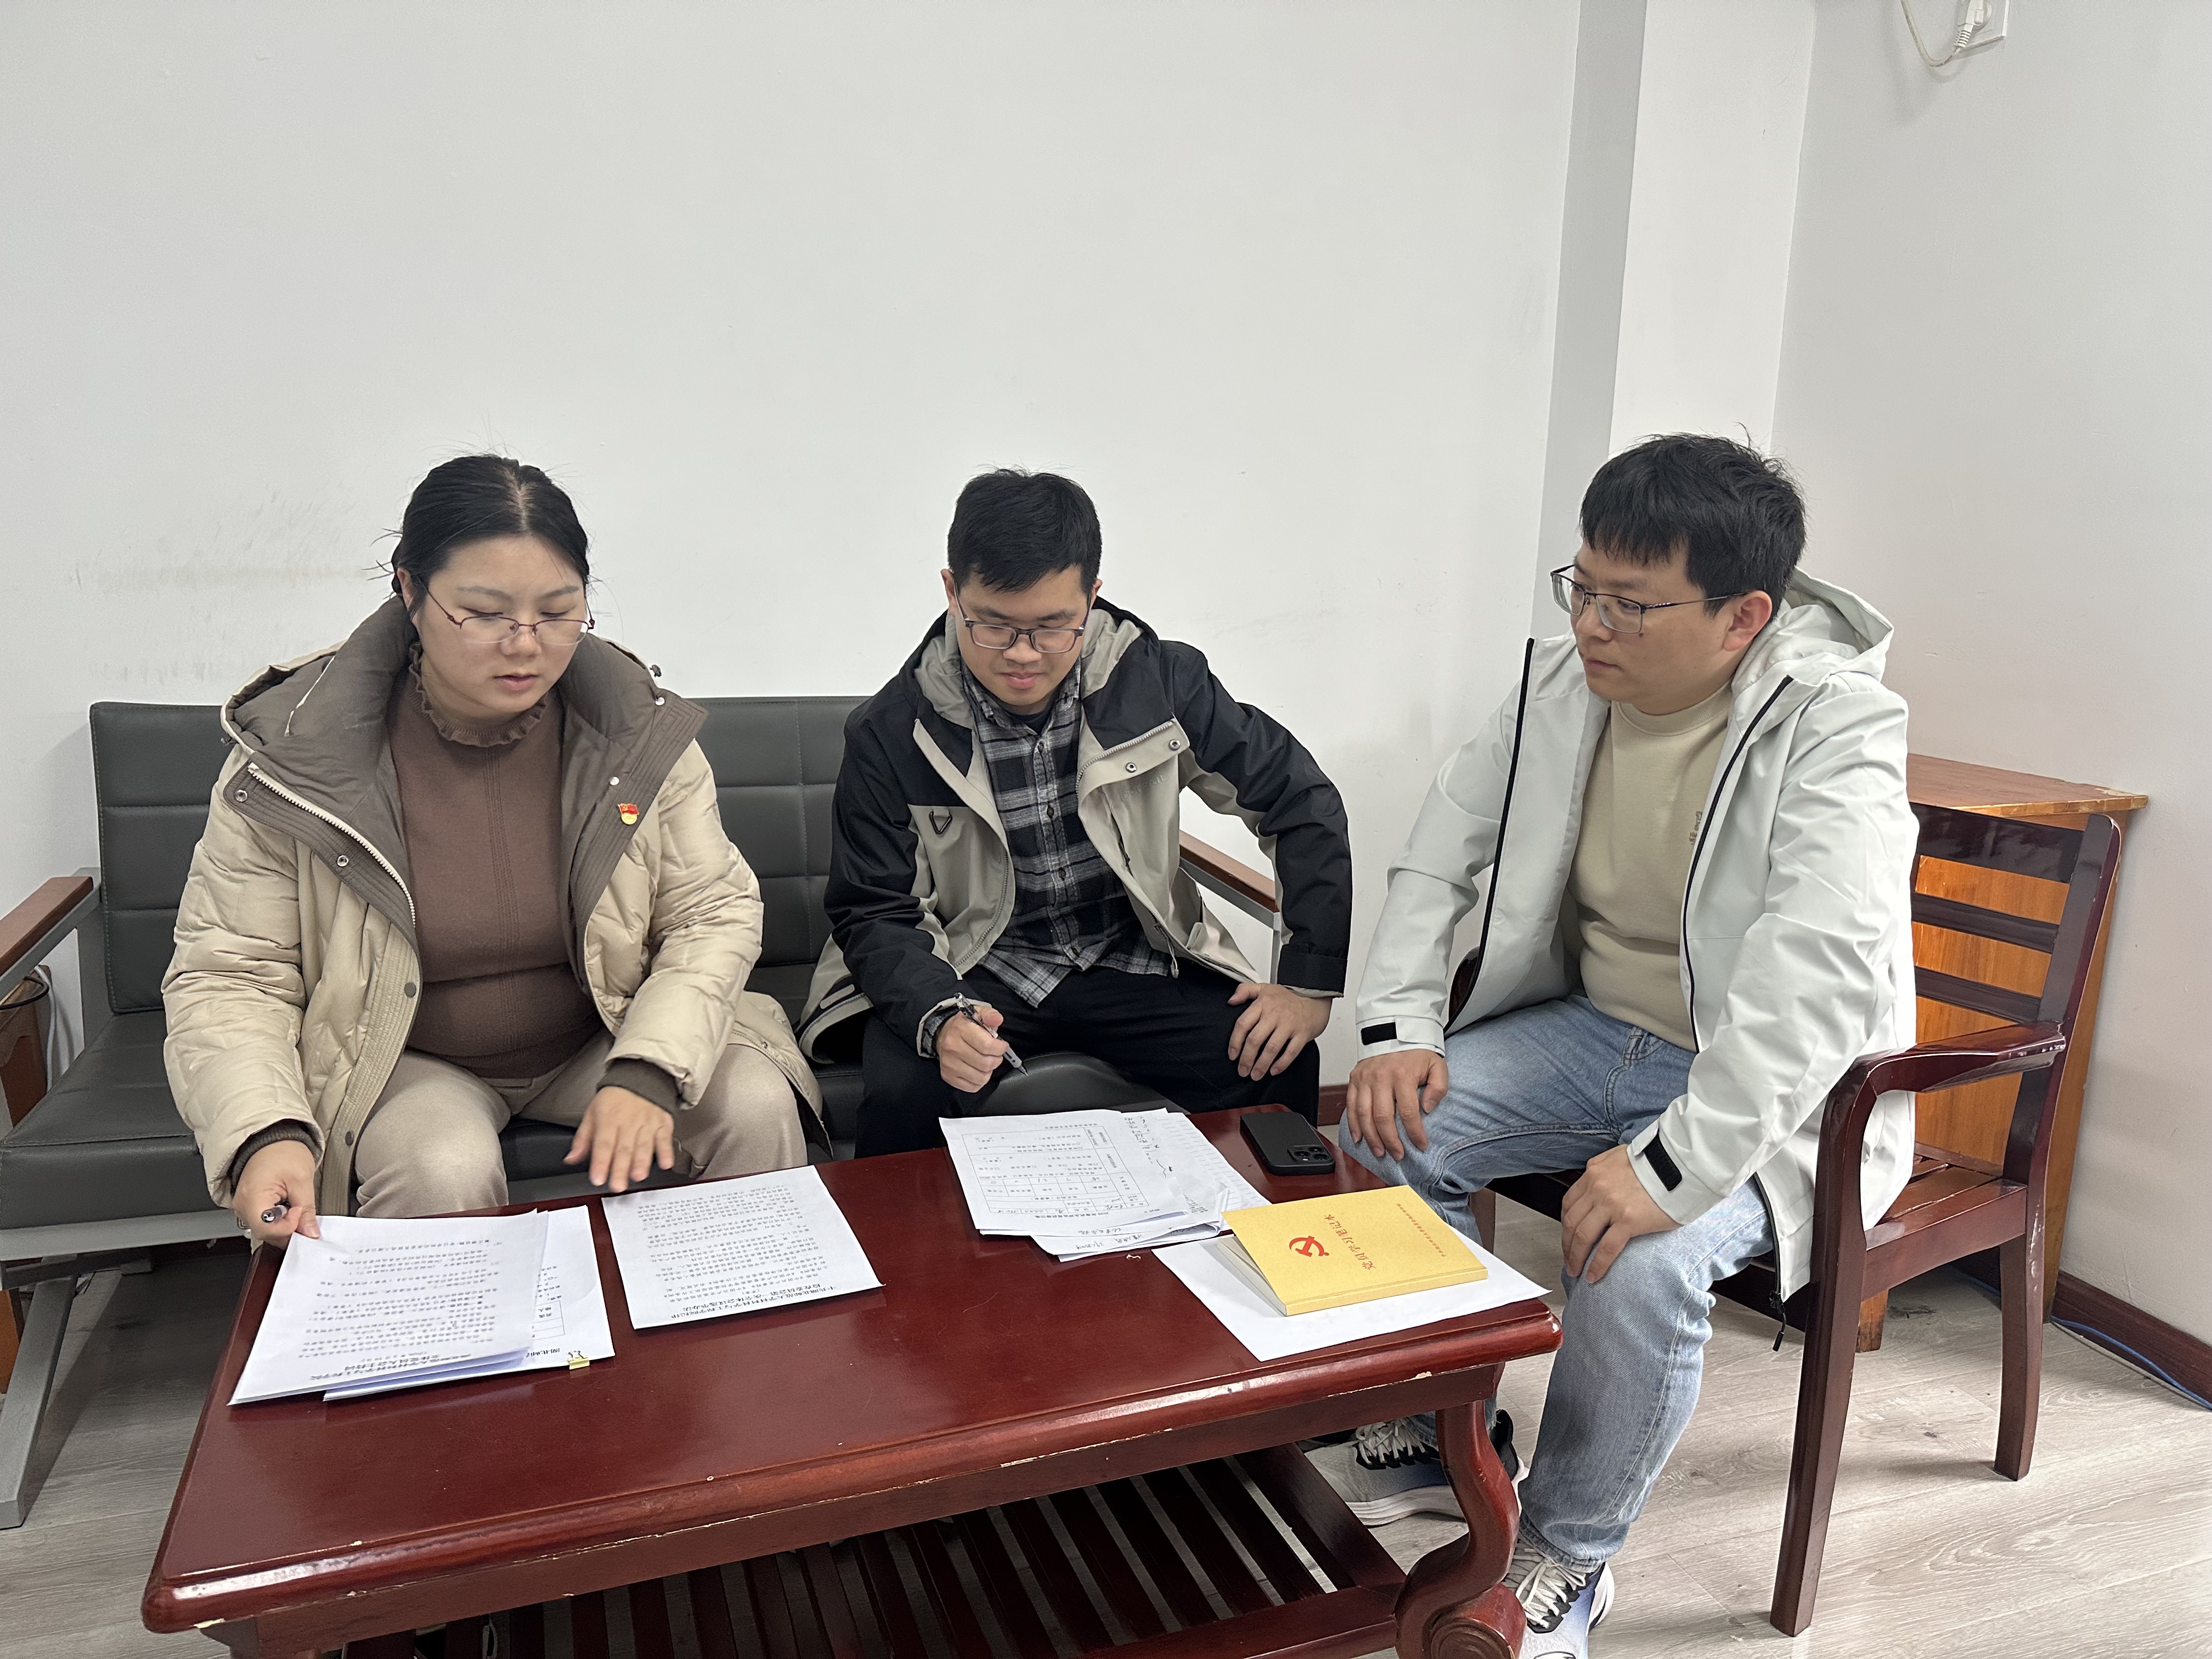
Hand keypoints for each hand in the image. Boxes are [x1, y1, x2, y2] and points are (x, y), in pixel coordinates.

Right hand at [233, 1140, 320, 1249]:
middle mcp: (242, 1205)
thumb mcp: (302, 1179)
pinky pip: (264, 1222)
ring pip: (265, 1230)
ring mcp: (244, 1206)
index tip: (300, 1213)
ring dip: (284, 1226)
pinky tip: (288, 1209)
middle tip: (304, 1217)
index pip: (266, 1230)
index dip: (287, 1228)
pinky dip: (279, 1221)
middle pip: (265, 1233)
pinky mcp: (250, 1206)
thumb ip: (307, 1209)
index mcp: (252, 1197)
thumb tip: (311, 1232)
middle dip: (288, 1230)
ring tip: (295, 1208)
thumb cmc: (282, 1152)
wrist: (271, 1139)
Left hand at [565, 1086, 675, 1192]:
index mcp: (608, 1119)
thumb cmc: (615, 1099)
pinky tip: (665, 1163)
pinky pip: (665, 1138)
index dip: (601, 1163)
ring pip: (644, 1145)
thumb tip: (571, 1159)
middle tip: (617, 1185)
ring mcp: (647, 1122)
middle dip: (620, 1169)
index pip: (603, 1144)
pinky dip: (666, 1151)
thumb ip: (583, 1139)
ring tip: (638, 1176)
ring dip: (641, 1162)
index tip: (598, 1179)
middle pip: (624, 1148)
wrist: (641, 1077)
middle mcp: (628, 1122)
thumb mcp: (592, 1113)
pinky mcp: (663, 1123)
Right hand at [937, 1001, 1008, 1092]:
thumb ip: (990, 1015)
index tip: (1002, 1046)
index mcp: (961, 1029)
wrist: (942, 1034)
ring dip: (988, 1071)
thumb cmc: (964, 1026)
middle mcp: (952, 1047)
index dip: (1000, 1048)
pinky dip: (979, 1081)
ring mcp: (949, 1064)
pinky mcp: (948, 1076)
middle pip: (985, 1063)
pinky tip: (977, 1070)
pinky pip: (972, 1087)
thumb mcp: (978, 1013)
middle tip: (994, 1054)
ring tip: (985, 1062)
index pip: (987, 1045)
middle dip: (996, 1059)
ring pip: (981, 1078)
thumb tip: (997, 1019)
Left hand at [1226, 983, 1331, 1079]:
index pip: (1243, 1024)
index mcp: (1263, 1004)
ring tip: (1255, 1075)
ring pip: (1272, 1048)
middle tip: (1242, 1070)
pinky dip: (1281, 1063)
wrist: (1315, 998)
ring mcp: (1289, 1024)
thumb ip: (1244, 991)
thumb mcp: (1264, 988)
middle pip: (1255, 1039)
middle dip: (1246, 1059)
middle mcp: (1275, 1014)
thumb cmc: (1287, 998)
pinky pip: (1291, 1052)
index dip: (1235, 1042)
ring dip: (1262, 1065)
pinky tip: (1273, 1071)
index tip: (1232, 1055)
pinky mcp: (1302, 1034)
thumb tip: (1231, 1001)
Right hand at [1343, 1049, 1448, 1158]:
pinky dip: (1353, 1124)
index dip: (1414, 1133)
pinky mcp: (1354, 1079)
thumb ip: (1438, 1088)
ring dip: (1371, 1137)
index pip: (1408, 1112)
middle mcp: (1381, 1078)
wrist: (1395, 1030)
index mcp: (1403, 1075)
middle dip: (1390, 1141)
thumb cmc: (1416, 1051)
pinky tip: (1359, 1138)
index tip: (1421, 1145)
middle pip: (1383, 1117)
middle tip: (1398, 1154)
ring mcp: (1365, 1079)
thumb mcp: (1437, 1065)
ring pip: (1364, 1115)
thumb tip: (1428, 1109)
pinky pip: (1351, 1106)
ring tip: (1380, 1152)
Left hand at [1560, 1144, 1676, 1281]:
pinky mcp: (1629, 1220)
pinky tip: (1594, 1275)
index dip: (1565, 1224)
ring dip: (1576, 1257)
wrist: (1681, 1165)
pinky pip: (1606, 1248)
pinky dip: (1597, 1265)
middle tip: (1568, 1259)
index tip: (1567, 1236)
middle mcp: (1598, 1188)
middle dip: (1567, 1244)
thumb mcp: (1621, 1156)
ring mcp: (1611, 1205)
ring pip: (1583, 1236)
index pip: (1569, 1203)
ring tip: (1576, 1271)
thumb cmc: (1658, 1162)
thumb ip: (1605, 1168)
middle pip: (1571, 1222)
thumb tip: (1597, 1179)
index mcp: (1595, 1172)